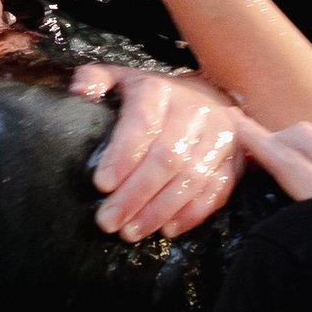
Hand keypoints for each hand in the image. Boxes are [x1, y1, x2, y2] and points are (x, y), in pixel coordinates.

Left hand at [69, 62, 240, 240]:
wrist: (209, 96)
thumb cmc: (154, 96)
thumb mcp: (122, 79)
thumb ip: (95, 80)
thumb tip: (78, 92)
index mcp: (160, 91)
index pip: (143, 124)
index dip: (123, 156)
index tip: (101, 184)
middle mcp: (194, 112)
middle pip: (167, 158)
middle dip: (135, 194)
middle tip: (108, 221)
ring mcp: (217, 137)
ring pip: (191, 178)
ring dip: (159, 210)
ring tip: (131, 232)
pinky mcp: (233, 160)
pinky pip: (217, 190)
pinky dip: (192, 214)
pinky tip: (167, 230)